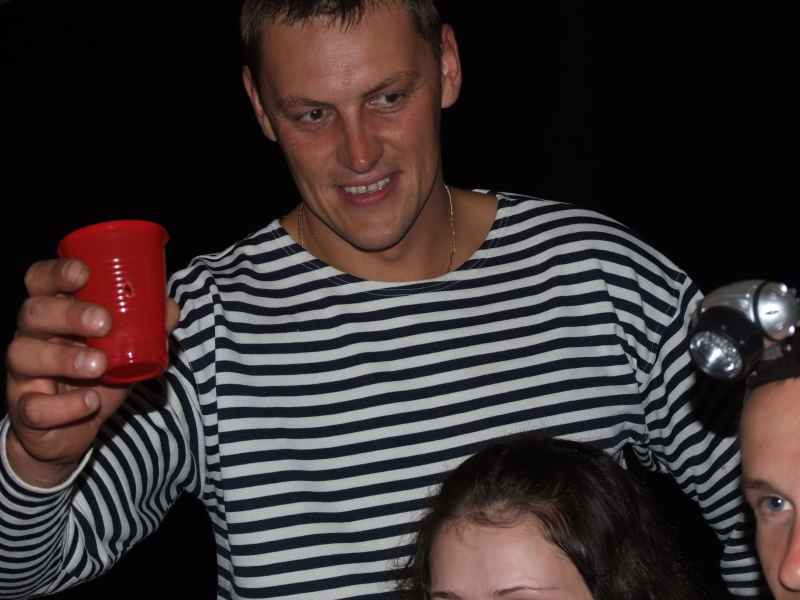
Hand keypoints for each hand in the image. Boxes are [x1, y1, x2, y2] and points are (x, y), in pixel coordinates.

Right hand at [4, 258, 178, 486]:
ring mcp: (24, 374)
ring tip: (100, 364)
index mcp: (55, 312)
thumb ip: (147, 327)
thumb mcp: (126, 348)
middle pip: (34, 313)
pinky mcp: (25, 410)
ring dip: (64, 358)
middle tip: (104, 322)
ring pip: (24, 355)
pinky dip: (65, 405)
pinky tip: (90, 401)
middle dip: (69, 314)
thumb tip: (171, 307)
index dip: (56, 272)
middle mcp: (32, 337)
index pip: (41, 281)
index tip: (83, 273)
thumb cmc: (98, 376)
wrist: (74, 430)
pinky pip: (34, 407)